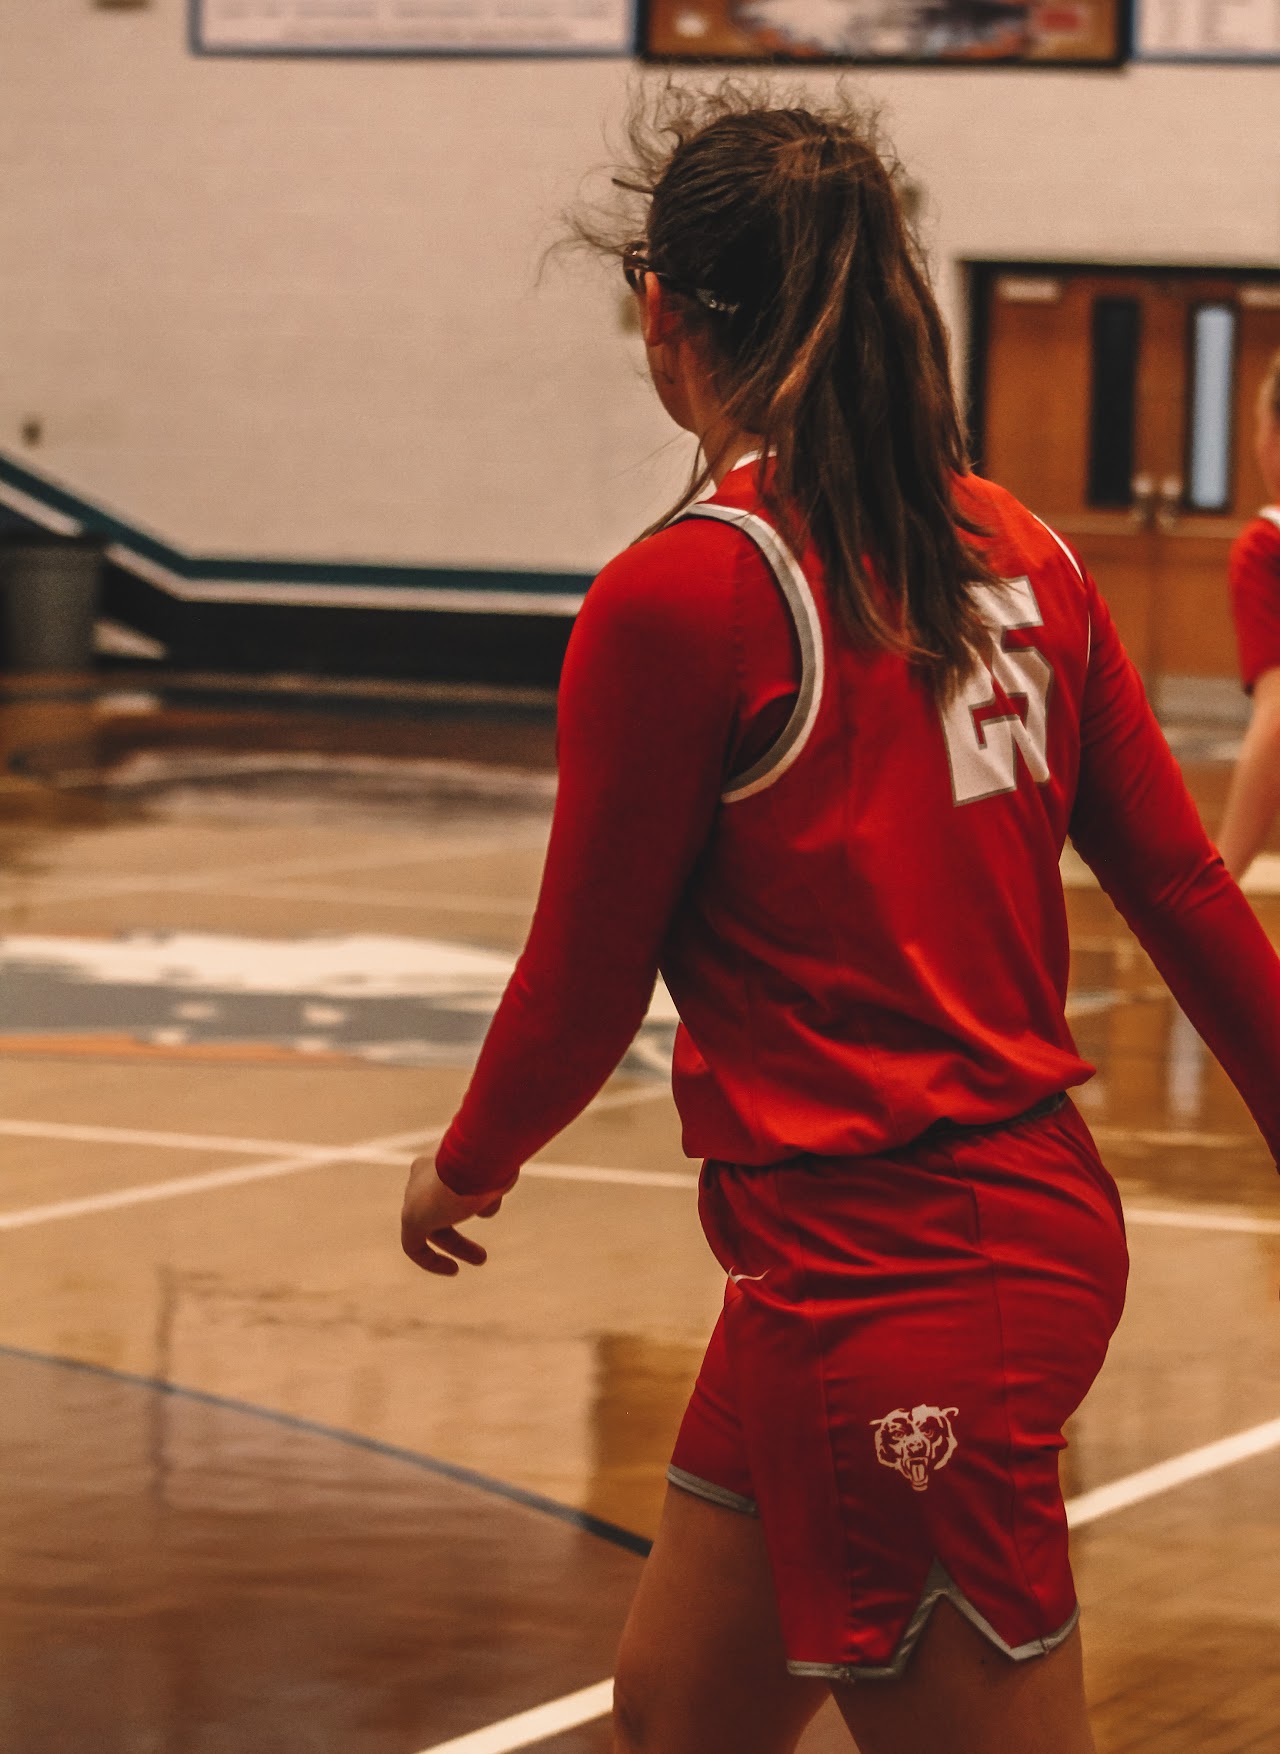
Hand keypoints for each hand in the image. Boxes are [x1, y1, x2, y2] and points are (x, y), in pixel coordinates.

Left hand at [400, 1155, 512, 1275]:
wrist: (475, 1156)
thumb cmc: (493, 1159)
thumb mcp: (498, 1171)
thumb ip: (491, 1185)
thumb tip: (485, 1208)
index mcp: (441, 1158)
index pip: (449, 1183)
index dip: (465, 1201)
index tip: (484, 1212)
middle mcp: (424, 1174)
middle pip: (440, 1208)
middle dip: (460, 1232)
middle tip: (483, 1252)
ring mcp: (415, 1196)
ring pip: (432, 1227)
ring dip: (456, 1246)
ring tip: (481, 1259)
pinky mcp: (411, 1217)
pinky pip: (413, 1245)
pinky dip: (430, 1260)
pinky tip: (452, 1269)